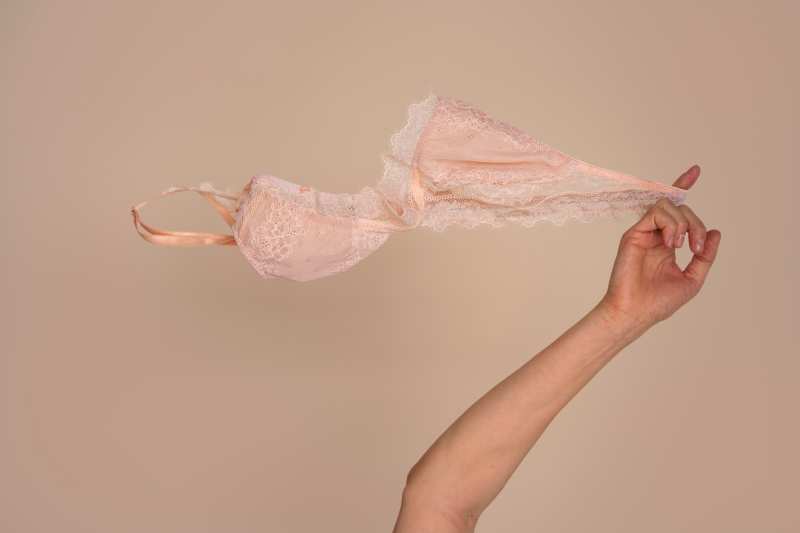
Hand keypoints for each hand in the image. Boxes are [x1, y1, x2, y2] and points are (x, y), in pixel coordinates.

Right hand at [599, 165, 721, 329]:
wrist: (636, 312)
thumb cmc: (658, 302)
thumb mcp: (692, 278)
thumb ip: (705, 257)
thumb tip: (716, 233)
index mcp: (668, 244)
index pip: (678, 211)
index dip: (684, 187)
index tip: (695, 171)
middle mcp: (655, 235)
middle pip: (680, 209)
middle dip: (696, 225)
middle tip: (696, 248)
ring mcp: (644, 234)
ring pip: (668, 206)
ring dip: (683, 224)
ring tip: (681, 246)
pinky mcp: (633, 234)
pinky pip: (655, 213)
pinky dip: (670, 225)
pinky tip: (671, 244)